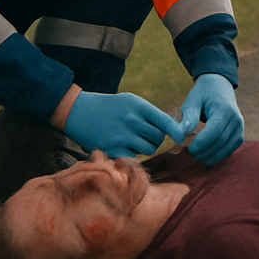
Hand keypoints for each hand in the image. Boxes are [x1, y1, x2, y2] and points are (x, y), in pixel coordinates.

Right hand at [63, 90, 185, 158]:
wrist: (78, 112)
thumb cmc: (109, 106)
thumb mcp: (130, 101)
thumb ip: (149, 114)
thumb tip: (172, 129)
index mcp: (138, 106)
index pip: (165, 121)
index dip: (176, 131)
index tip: (180, 137)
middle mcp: (131, 121)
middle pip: (158, 138)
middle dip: (155, 139)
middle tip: (145, 135)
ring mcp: (122, 136)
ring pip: (148, 149)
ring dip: (145, 148)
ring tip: (134, 141)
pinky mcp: (112, 150)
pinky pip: (134, 157)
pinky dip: (132, 154)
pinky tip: (122, 146)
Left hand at [176, 73, 243, 164]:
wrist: (219, 86)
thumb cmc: (203, 94)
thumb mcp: (193, 100)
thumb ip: (189, 116)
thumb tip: (184, 133)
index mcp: (224, 109)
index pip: (214, 131)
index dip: (202, 143)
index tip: (189, 149)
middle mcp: (236, 119)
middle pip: (220, 141)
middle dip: (205, 151)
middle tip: (190, 154)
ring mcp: (240, 127)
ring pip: (226, 148)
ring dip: (211, 156)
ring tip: (197, 156)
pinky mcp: (239, 134)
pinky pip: (230, 149)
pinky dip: (219, 155)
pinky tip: (207, 155)